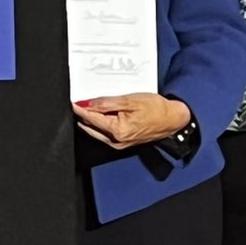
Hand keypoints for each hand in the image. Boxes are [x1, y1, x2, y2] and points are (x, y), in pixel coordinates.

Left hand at [73, 93, 191, 149]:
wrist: (173, 119)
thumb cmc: (156, 109)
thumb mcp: (129, 101)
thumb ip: (107, 103)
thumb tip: (89, 104)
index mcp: (117, 130)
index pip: (91, 119)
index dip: (80, 109)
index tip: (72, 102)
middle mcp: (117, 141)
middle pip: (92, 127)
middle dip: (83, 115)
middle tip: (77, 102)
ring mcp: (121, 144)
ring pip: (98, 132)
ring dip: (91, 121)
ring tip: (85, 107)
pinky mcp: (124, 143)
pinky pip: (106, 134)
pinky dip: (100, 125)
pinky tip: (99, 115)